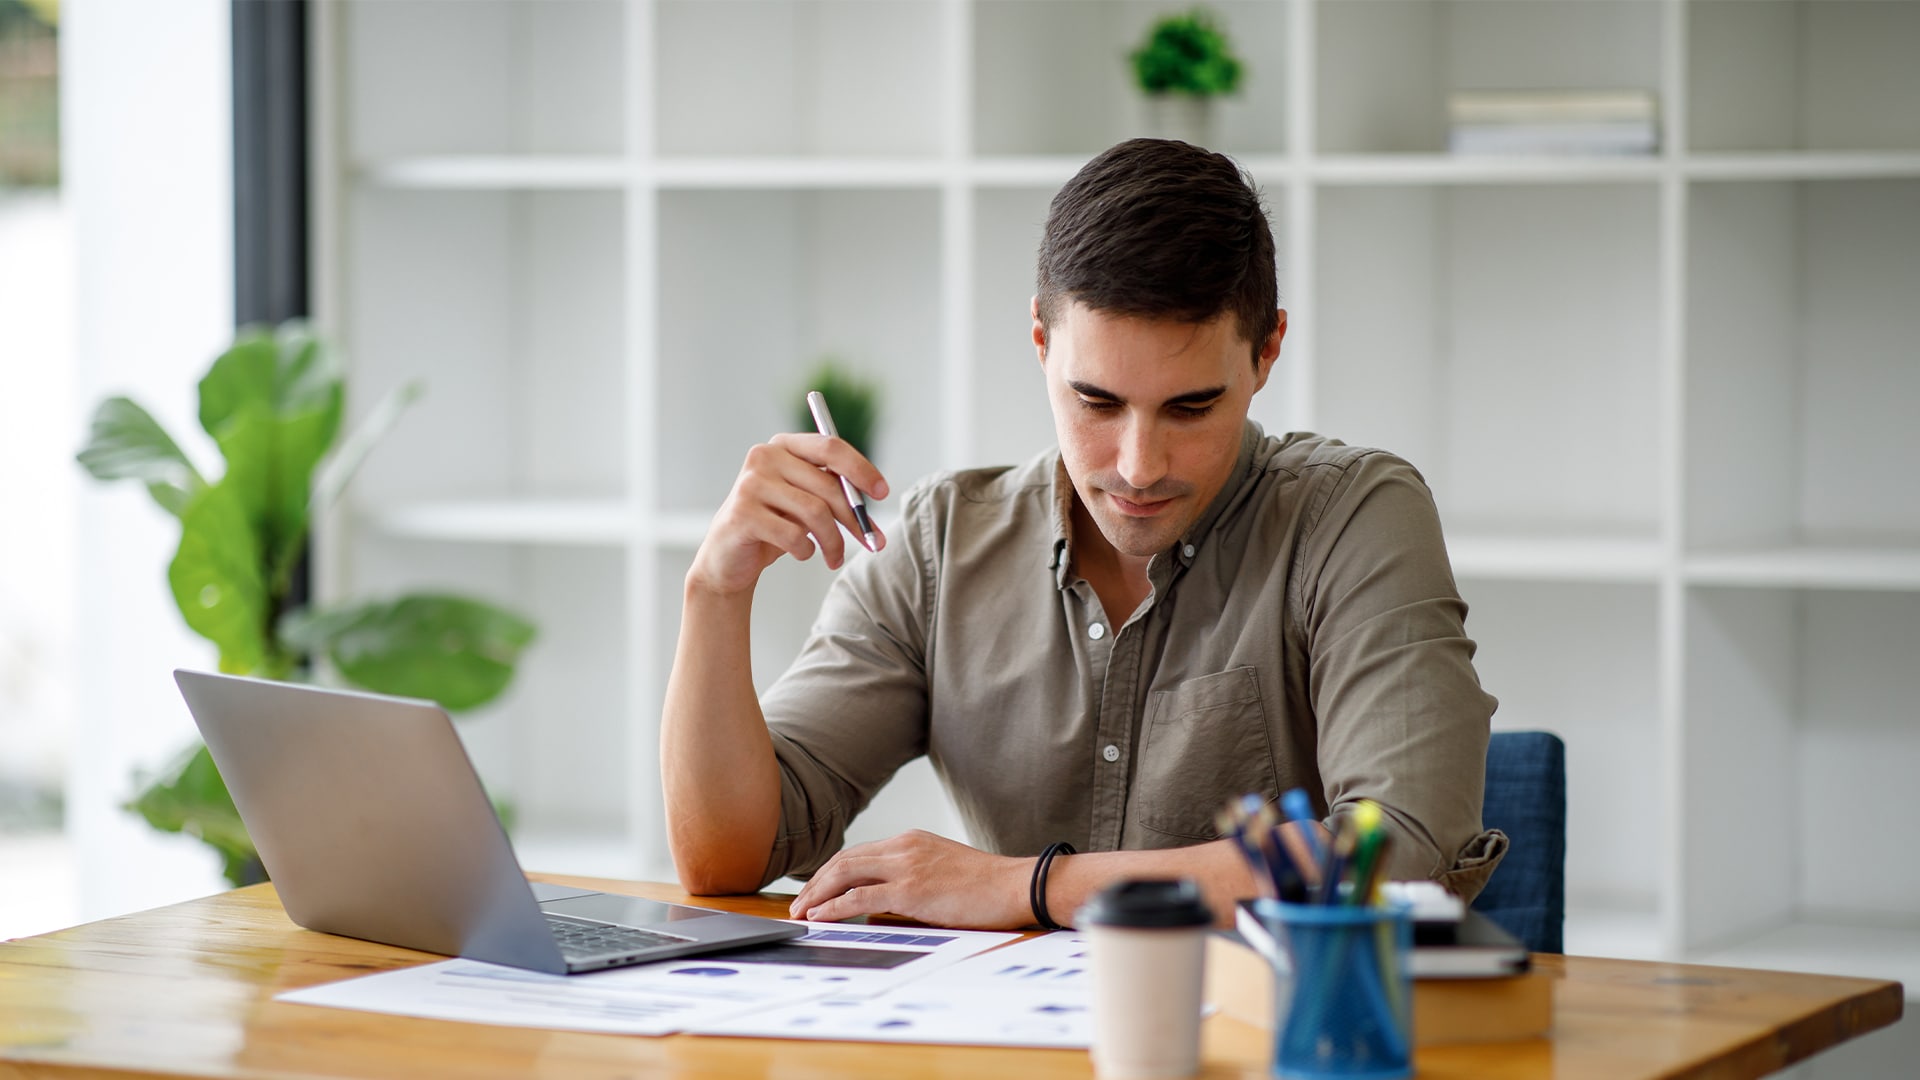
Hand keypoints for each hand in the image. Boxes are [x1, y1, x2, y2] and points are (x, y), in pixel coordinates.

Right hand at [688, 433, 888, 595]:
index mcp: (784, 445)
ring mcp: (750, 484)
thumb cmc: (775, 526)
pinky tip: (802, 552)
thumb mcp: (806, 502)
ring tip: (835, 557)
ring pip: (815, 513)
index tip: (883, 492)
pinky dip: (806, 550)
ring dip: (833, 542)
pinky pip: (794, 536)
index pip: (831, 447)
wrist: (729, 557)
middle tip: (873, 542)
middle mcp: (764, 456)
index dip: (861, 469)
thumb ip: (834, 491)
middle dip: (856, 518)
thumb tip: (874, 497)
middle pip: (827, 485)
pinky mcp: (741, 514)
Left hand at [787, 830, 1030, 928]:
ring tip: (801, 913)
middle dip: (815, 884)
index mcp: (911, 840)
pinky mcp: (911, 889)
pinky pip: (859, 896)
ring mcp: (906, 865)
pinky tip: (820, 916)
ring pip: (845, 873)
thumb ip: (909, 882)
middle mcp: (904, 846)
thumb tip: (878, 908)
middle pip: (844, 860)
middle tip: (798, 905)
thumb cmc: (986, 886)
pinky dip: (833, 906)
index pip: (858, 853)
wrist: (1015, 885)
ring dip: (817, 894)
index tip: (814, 892)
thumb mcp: (940, 874)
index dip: (830, 873)